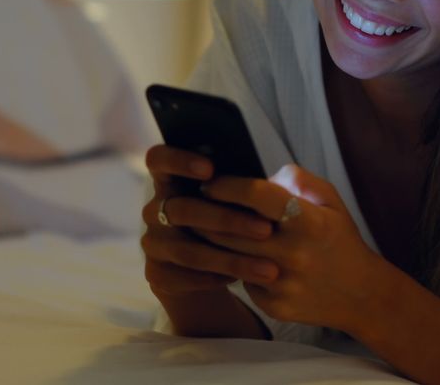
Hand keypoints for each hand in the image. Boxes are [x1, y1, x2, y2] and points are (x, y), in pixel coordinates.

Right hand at [140, 145, 279, 297]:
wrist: (204, 270)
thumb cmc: (225, 222)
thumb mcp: (230, 201)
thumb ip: (242, 185)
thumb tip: (287, 178)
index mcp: (169, 181)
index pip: (158, 159)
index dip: (178, 160)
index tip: (210, 168)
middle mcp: (154, 210)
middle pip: (181, 209)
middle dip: (227, 220)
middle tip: (267, 230)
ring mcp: (152, 244)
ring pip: (188, 251)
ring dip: (231, 259)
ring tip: (268, 268)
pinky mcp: (157, 275)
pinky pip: (186, 278)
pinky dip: (218, 279)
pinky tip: (244, 281)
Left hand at [199, 164, 387, 331]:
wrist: (361, 294)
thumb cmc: (338, 238)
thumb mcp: (329, 199)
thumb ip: (296, 179)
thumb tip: (260, 175)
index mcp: (310, 221)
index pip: (257, 195)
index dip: (227, 185)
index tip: (209, 182)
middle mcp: (295, 253)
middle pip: (232, 228)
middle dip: (207, 213)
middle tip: (193, 203)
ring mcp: (283, 283)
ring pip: (229, 256)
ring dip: (210, 239)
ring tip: (200, 225)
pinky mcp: (274, 306)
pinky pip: (241, 281)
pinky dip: (232, 267)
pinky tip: (227, 256)